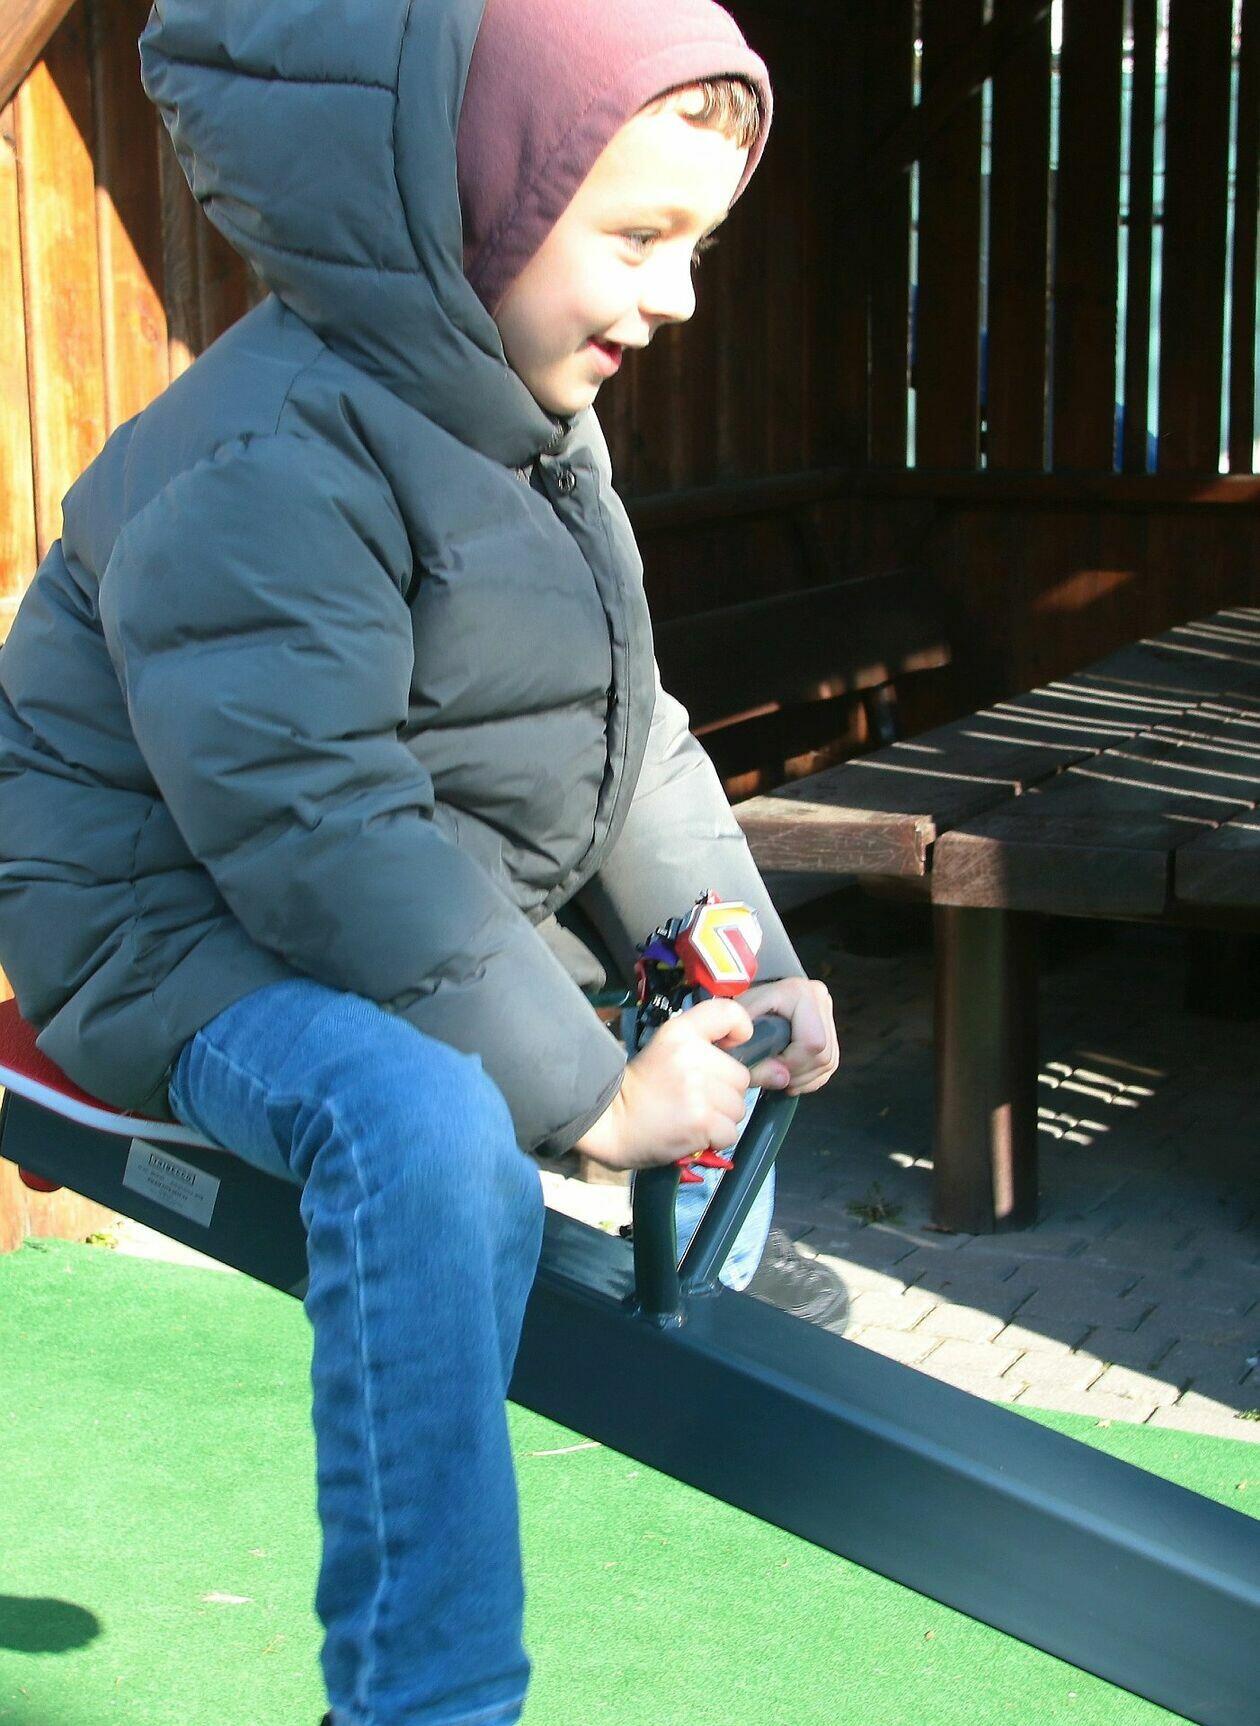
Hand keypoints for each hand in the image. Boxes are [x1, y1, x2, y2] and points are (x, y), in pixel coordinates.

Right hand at [574, 995, 754, 1170]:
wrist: (609, 1121)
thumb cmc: (640, 1088)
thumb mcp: (667, 1050)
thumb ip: (707, 1047)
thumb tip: (760, 1059)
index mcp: (680, 1032)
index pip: (729, 1012)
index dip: (740, 1028)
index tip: (731, 1045)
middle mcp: (692, 1055)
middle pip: (740, 1076)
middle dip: (724, 1092)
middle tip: (695, 1098)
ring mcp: (699, 1089)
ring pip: (737, 1106)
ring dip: (720, 1118)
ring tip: (692, 1116)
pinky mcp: (702, 1120)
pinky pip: (730, 1131)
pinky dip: (715, 1138)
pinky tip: (692, 1133)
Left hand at [737, 976, 838, 1095]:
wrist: (748, 998)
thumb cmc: (742, 1008)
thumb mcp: (738, 1022)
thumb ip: (751, 1048)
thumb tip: (777, 1075)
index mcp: (800, 993)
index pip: (811, 1042)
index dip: (790, 1064)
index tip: (768, 1069)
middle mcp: (820, 1000)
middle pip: (823, 1055)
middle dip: (797, 1074)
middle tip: (772, 1076)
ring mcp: (827, 1013)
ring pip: (828, 1062)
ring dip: (803, 1078)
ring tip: (779, 1077)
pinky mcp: (829, 1028)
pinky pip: (830, 1064)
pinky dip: (810, 1077)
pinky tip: (790, 1076)